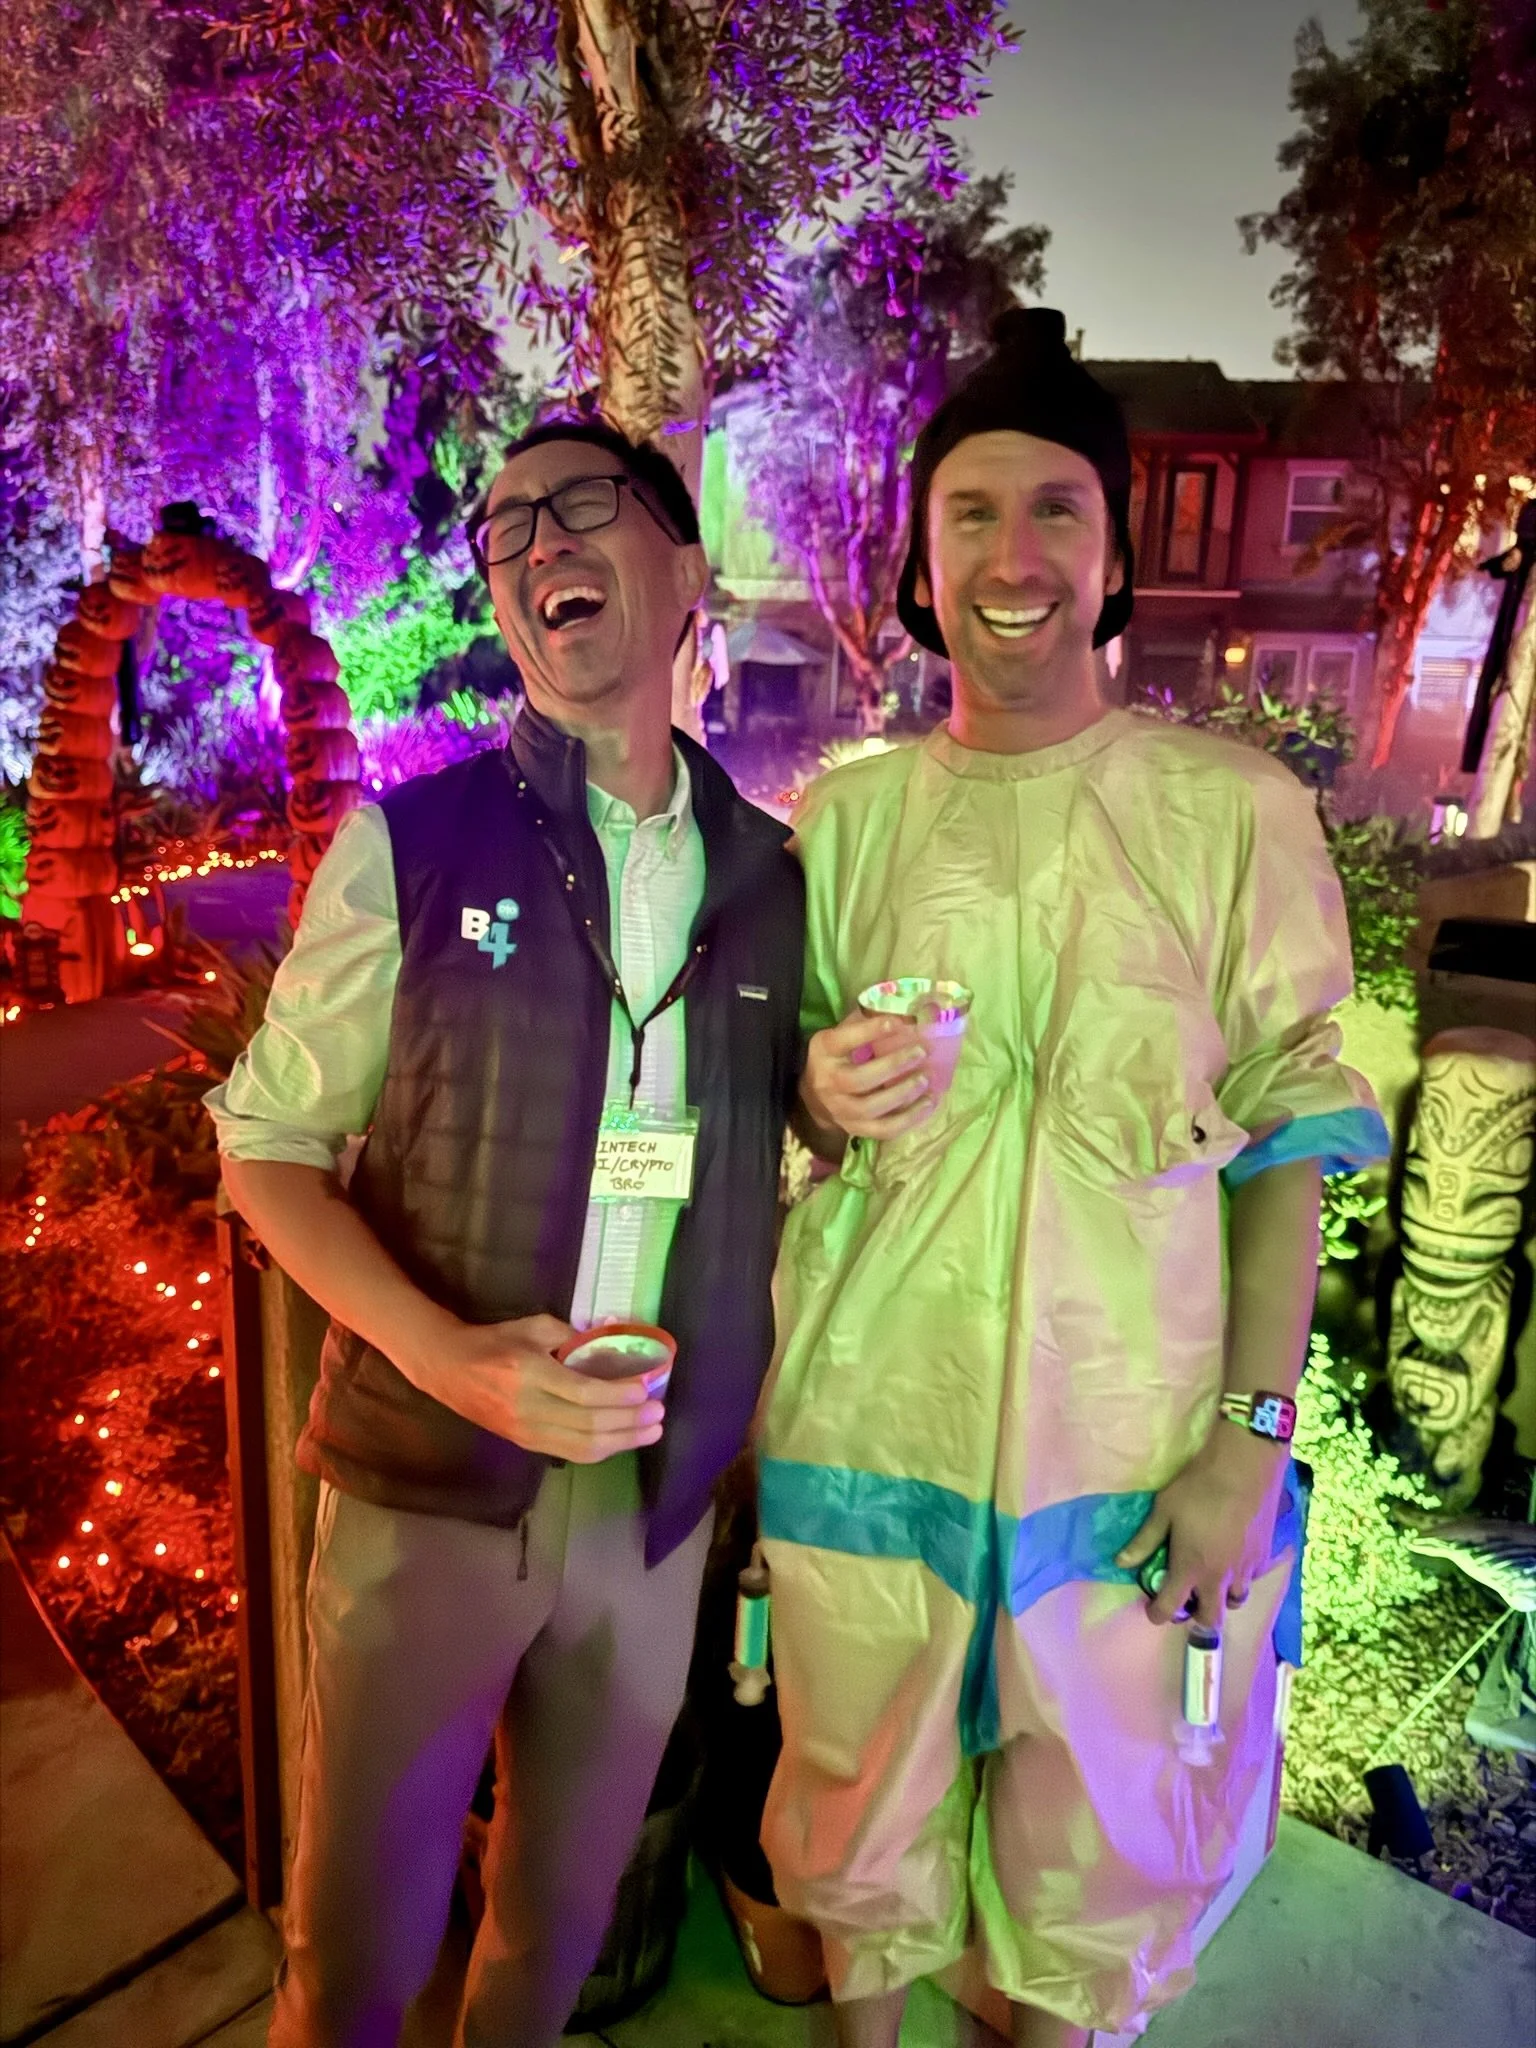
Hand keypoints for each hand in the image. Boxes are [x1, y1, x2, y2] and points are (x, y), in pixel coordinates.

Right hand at [419, 1313, 666, 1462]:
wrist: (448, 1368)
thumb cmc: (494, 1341)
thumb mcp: (534, 1327)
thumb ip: (572, 1336)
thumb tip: (611, 1345)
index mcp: (530, 1373)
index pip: (582, 1393)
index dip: (618, 1395)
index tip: (646, 1389)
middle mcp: (529, 1408)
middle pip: (588, 1424)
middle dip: (629, 1421)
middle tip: (659, 1413)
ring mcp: (526, 1431)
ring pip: (582, 1446)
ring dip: (622, 1441)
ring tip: (651, 1431)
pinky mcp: (525, 1444)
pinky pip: (571, 1452)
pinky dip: (602, 1448)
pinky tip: (623, 1440)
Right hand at [801, 1010, 932, 1142]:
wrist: (815, 1096)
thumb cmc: (838, 1057)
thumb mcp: (843, 1035)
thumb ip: (867, 1024)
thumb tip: (909, 1014)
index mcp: (824, 1051)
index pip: (844, 1040)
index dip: (870, 1031)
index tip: (897, 1022)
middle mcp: (828, 1082)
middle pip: (859, 1079)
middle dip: (893, 1066)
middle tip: (921, 1053)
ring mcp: (841, 1110)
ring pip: (871, 1107)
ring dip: (902, 1094)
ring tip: (926, 1079)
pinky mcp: (855, 1129)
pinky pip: (883, 1130)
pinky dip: (908, 1119)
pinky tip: (928, 1104)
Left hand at [1116, 1426, 1286, 1624]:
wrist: (1244, 1469)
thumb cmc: (1198, 1488)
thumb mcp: (1163, 1510)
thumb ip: (1144, 1541)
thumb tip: (1121, 1562)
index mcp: (1190, 1568)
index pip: (1171, 1607)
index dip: (1158, 1614)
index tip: (1153, 1611)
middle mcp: (1219, 1577)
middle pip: (1211, 1619)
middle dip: (1197, 1617)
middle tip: (1187, 1599)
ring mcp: (1245, 1569)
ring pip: (1235, 1601)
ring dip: (1221, 1598)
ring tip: (1212, 1581)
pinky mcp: (1263, 1556)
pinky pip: (1251, 1579)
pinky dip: (1240, 1578)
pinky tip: (1233, 1560)